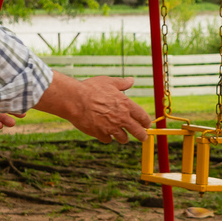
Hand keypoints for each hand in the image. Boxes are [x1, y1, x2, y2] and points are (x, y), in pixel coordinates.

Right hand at [34, 73, 150, 143]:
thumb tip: (131, 80)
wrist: (74, 99)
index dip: (146, 122)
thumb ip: (122, 83)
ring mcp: (111, 127)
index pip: (143, 117)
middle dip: (142, 135)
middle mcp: (121, 118)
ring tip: (122, 136)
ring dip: (123, 138)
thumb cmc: (90, 88)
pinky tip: (104, 133)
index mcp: (126, 105)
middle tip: (143, 137)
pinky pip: (108, 140)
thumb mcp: (108, 82)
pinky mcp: (100, 134)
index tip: (147, 124)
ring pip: (123, 139)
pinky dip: (107, 137)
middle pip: (138, 132)